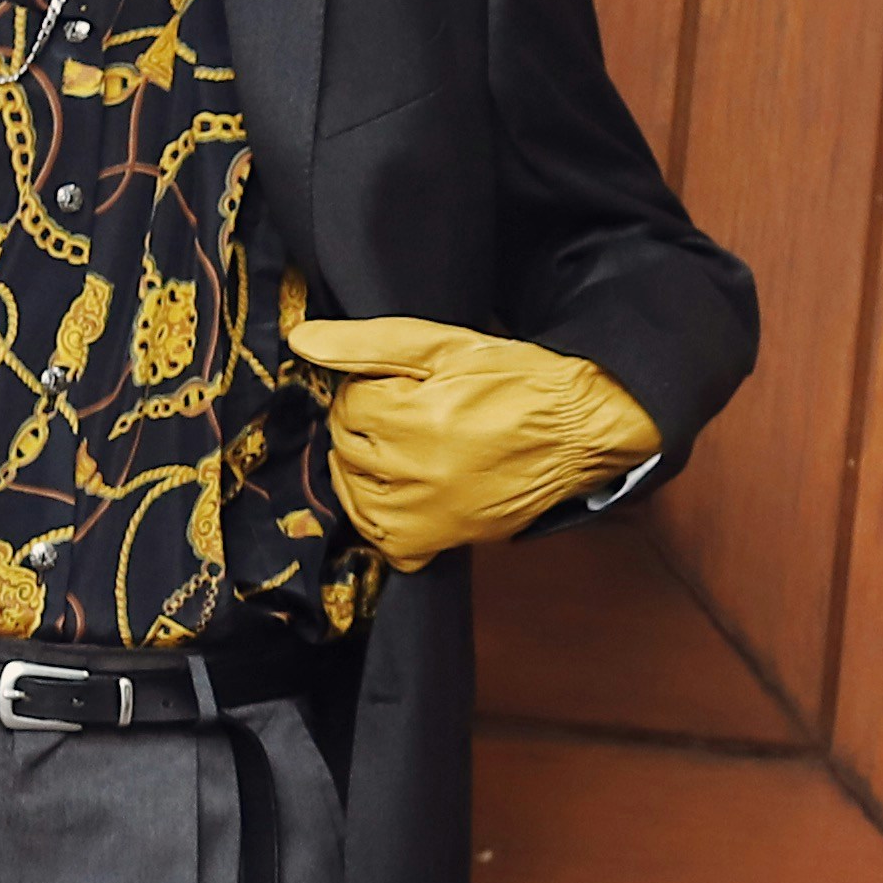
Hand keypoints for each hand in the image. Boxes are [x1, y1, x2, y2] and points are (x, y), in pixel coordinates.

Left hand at [280, 314, 661, 563]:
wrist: (579, 428)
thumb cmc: (520, 382)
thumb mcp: (446, 345)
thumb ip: (369, 343)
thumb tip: (303, 339)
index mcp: (413, 418)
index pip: (348, 402)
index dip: (367, 386)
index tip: (396, 384)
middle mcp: (415, 473)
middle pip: (346, 446)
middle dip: (364, 424)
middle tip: (403, 411)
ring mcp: (427, 514)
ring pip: (354, 495)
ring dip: (363, 469)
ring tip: (398, 448)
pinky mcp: (444, 540)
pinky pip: (385, 543)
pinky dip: (382, 521)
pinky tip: (400, 493)